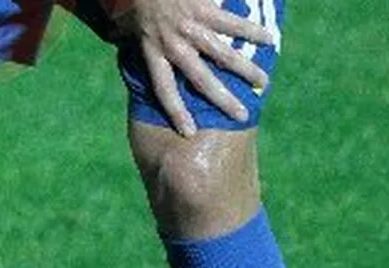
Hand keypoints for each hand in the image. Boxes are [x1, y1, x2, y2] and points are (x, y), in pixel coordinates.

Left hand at [111, 0, 274, 135]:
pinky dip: (251, 31)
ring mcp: (191, 27)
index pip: (164, 90)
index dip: (176, 112)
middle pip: (201, 79)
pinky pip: (232, 23)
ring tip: (263, 83)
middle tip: (241, 117)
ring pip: (222, 54)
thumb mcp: (125, 26)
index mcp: (152, 53)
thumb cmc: (134, 0)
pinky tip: (269, 40)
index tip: (189, 133)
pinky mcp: (204, 9)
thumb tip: (119, 49)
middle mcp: (173, 44)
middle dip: (222, 99)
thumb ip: (128, 42)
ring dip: (245, 69)